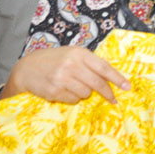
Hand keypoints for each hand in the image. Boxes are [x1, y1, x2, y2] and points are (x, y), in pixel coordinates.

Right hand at [2, 46, 130, 103]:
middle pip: (97, 83)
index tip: (127, 87)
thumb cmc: (55, 61)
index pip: (103, 68)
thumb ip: (90, 64)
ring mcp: (62, 79)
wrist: (27, 68)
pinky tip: (63, 90)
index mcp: (79, 54)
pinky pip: (73, 100)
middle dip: (107, 93)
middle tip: (113, 99)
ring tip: (73, 85)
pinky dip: (72, 97)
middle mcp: (71, 65)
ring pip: (86, 93)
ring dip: (84, 92)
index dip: (117, 78)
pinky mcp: (54, 91)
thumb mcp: (72, 55)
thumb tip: (112, 78)